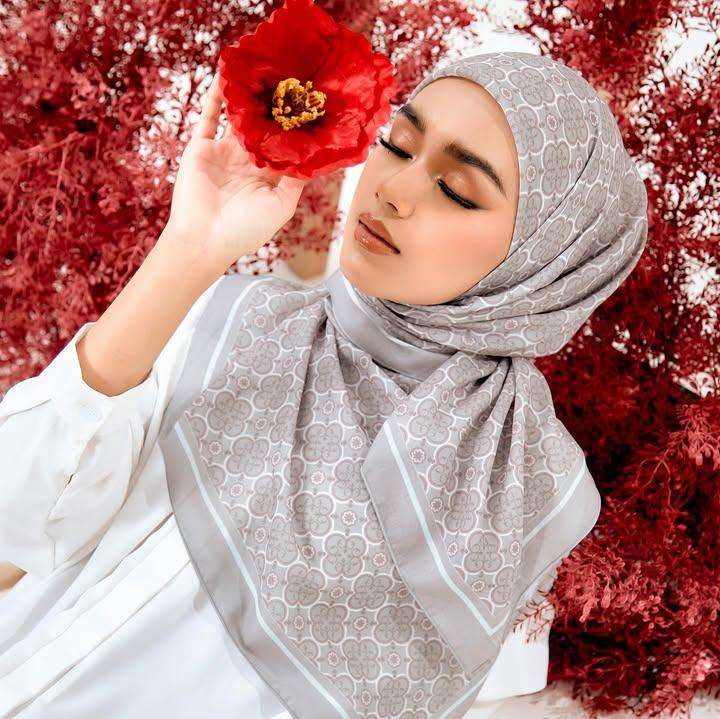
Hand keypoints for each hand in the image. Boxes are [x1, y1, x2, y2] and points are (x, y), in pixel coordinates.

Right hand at [163, 70, 308, 270]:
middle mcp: (247, 161)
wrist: (205, 240)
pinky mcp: (201, 147)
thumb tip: (317, 157)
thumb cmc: (246, 231)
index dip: (296, 125)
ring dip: (248, 94)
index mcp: (268, 176)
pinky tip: (228, 72)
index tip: (311, 104)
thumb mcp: (281, 206)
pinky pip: (209, 116)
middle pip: (263, 125)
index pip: (285, 144)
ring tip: (261, 66)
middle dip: (274, 104)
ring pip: (238, 116)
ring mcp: (223, 153)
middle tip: (290, 76)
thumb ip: (297, 180)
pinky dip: (217, 94)